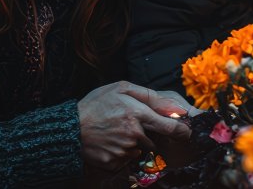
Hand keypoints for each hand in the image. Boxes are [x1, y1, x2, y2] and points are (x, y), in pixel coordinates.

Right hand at [76, 81, 198, 170]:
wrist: (68, 128)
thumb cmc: (96, 104)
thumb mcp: (121, 88)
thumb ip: (151, 96)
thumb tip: (177, 109)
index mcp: (137, 114)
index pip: (171, 127)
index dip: (181, 130)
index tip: (184, 131)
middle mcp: (133, 134)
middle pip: (154, 140)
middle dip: (147, 135)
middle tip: (129, 126)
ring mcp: (124, 150)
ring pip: (140, 150)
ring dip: (134, 144)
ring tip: (116, 133)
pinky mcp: (115, 163)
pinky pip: (127, 159)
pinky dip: (122, 153)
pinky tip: (110, 143)